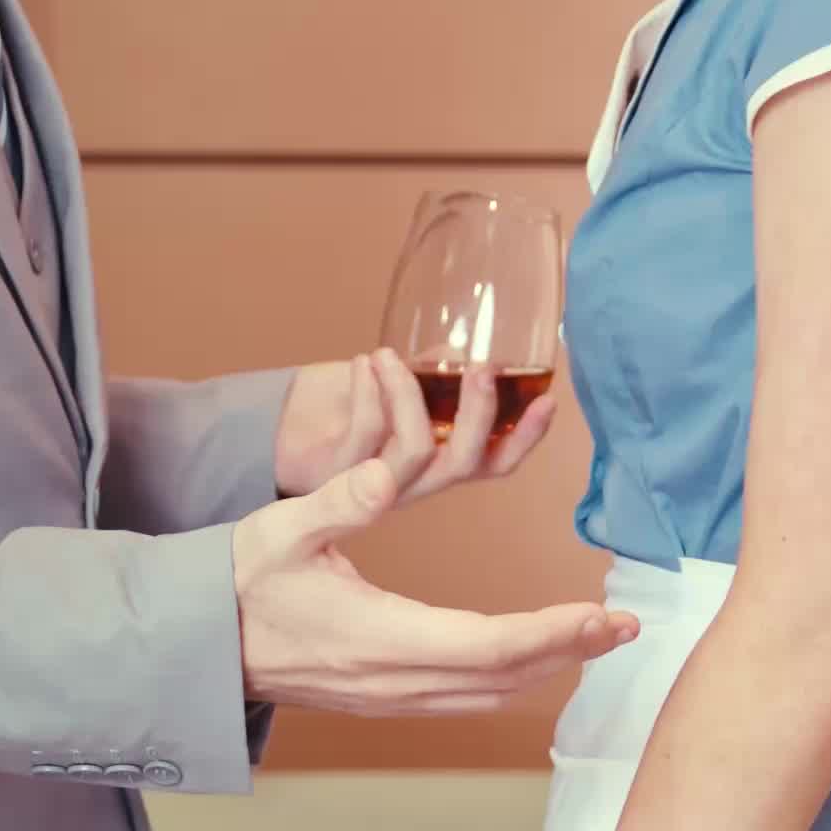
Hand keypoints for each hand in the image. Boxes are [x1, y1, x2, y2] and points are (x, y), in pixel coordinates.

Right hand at [232, 456, 638, 713]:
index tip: (602, 616)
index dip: (553, 634)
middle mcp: (394, 680)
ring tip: (595, 638)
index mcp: (380, 638)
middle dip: (571, 651)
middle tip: (626, 626)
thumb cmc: (237, 583)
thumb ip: (338, 500)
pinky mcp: (385, 698)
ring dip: (547, 667)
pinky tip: (535, 656)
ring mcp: (390, 697)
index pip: (489, 645)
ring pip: (489, 693)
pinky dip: (511, 677)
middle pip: (505, 677)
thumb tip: (386, 474)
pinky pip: (465, 696)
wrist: (197, 646)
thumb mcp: (280, 529)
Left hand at [274, 347, 558, 501]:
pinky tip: (362, 363)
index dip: (525, 437)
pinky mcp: (337, 476)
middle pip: (464, 463)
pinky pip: (363, 436)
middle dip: (479, 414)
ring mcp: (376, 482)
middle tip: (480, 367)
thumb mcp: (396, 383)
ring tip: (387, 354)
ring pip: (414, 450)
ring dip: (407, 395)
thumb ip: (430, 372)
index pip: (495, 461)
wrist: (282, 430)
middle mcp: (414, 480)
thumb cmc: (345, 403)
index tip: (548, 400)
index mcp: (438, 461)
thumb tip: (456, 348)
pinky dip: (366, 393)